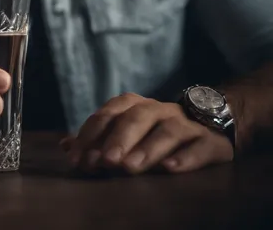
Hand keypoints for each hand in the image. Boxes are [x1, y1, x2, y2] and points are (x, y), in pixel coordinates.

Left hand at [61, 93, 233, 174]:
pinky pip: (198, 146)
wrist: (209, 126)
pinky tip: (170, 169)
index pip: (109, 113)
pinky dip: (185, 157)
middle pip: (137, 117)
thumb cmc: (157, 133)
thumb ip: (98, 140)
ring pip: (167, 131)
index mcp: (134, 106)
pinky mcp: (209, 141)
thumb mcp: (126, 134)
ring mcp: (185, 123)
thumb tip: (65, 145)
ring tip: (131, 167)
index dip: (91, 134)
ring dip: (147, 148)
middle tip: (105, 161)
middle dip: (119, 139)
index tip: (78, 159)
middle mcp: (159, 109)